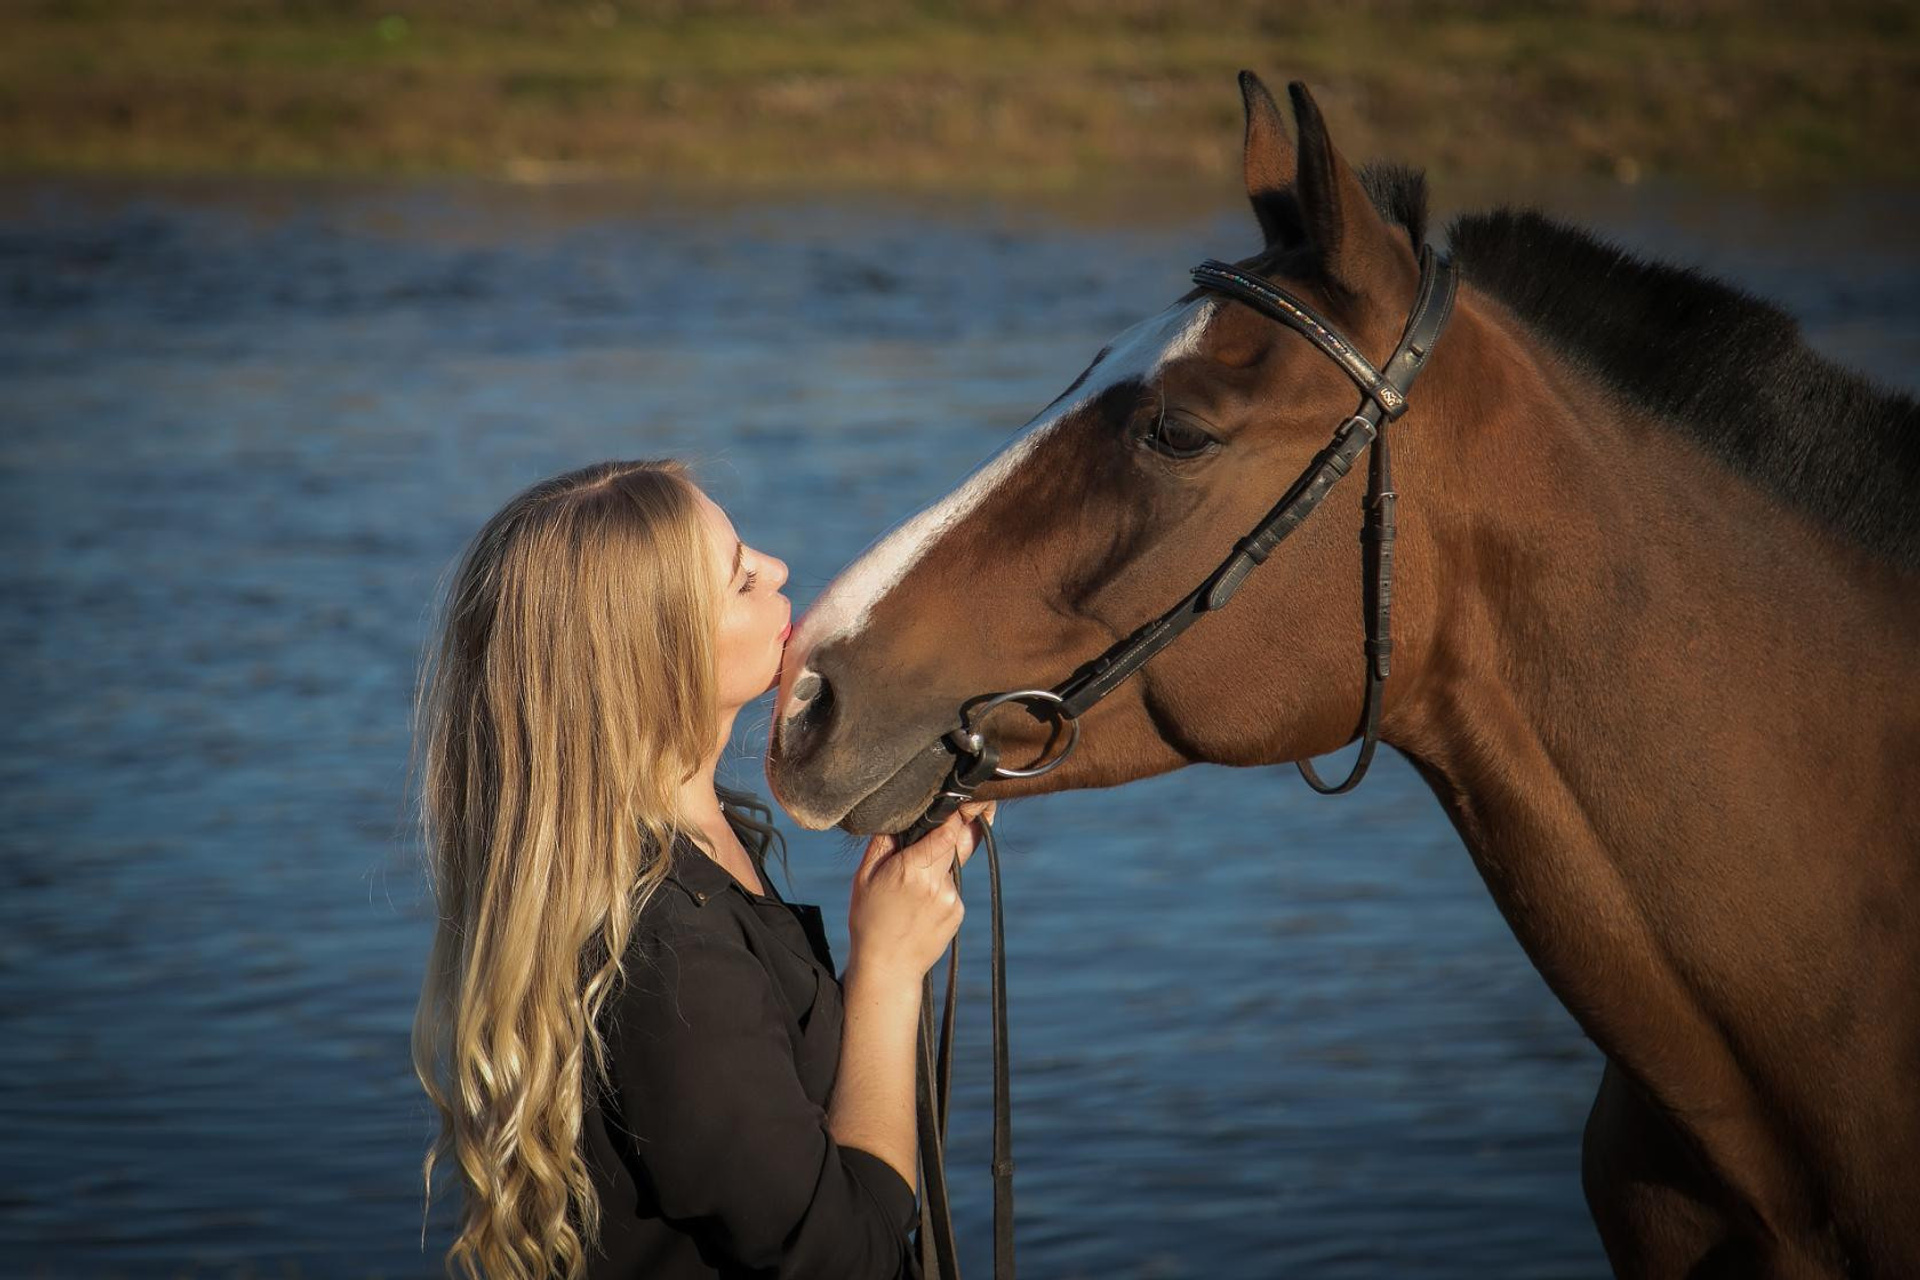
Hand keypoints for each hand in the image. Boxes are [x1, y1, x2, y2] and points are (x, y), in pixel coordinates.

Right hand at [845, 802, 996, 982]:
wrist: (888, 967)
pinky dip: (940, 888)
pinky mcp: (958, 912)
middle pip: (955, 842)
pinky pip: (952, 888)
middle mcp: (938, 883)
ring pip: (951, 866)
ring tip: (911, 889)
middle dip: (951, 831)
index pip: (947, 831)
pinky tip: (919, 906)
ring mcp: (952, 899)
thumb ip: (884, 842)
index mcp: (912, 869)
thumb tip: (900, 816)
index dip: (958, 813)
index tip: (967, 798)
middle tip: (941, 827)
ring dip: (939, 865)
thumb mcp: (865, 877)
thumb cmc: (870, 920)